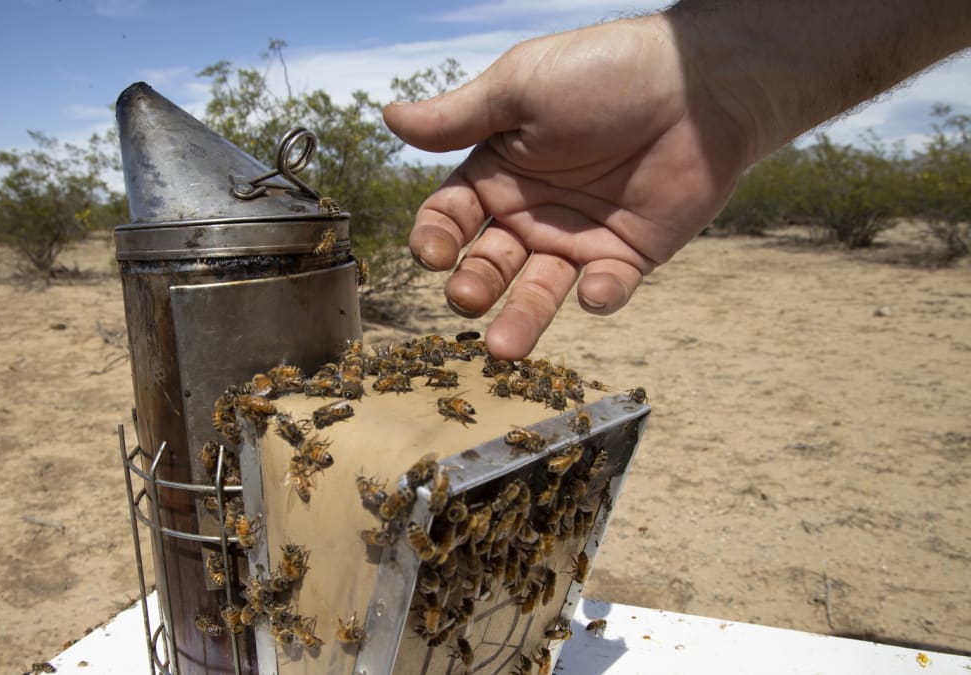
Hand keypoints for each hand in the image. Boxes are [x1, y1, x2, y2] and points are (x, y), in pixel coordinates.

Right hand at [383, 15, 749, 359]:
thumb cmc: (603, 72)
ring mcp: (578, 239)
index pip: (450, 218)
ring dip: (522, 319)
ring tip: (506, 348)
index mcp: (498, 173)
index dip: (436, 239)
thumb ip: (457, 117)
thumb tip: (389, 116)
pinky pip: (606, 288)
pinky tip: (594, 289)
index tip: (435, 254)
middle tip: (467, 297)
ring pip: (540, 291)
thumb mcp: (519, 89)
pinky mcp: (628, 256)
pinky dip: (599, 295)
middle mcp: (531, 213)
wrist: (698, 82)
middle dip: (473, 285)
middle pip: (488, 264)